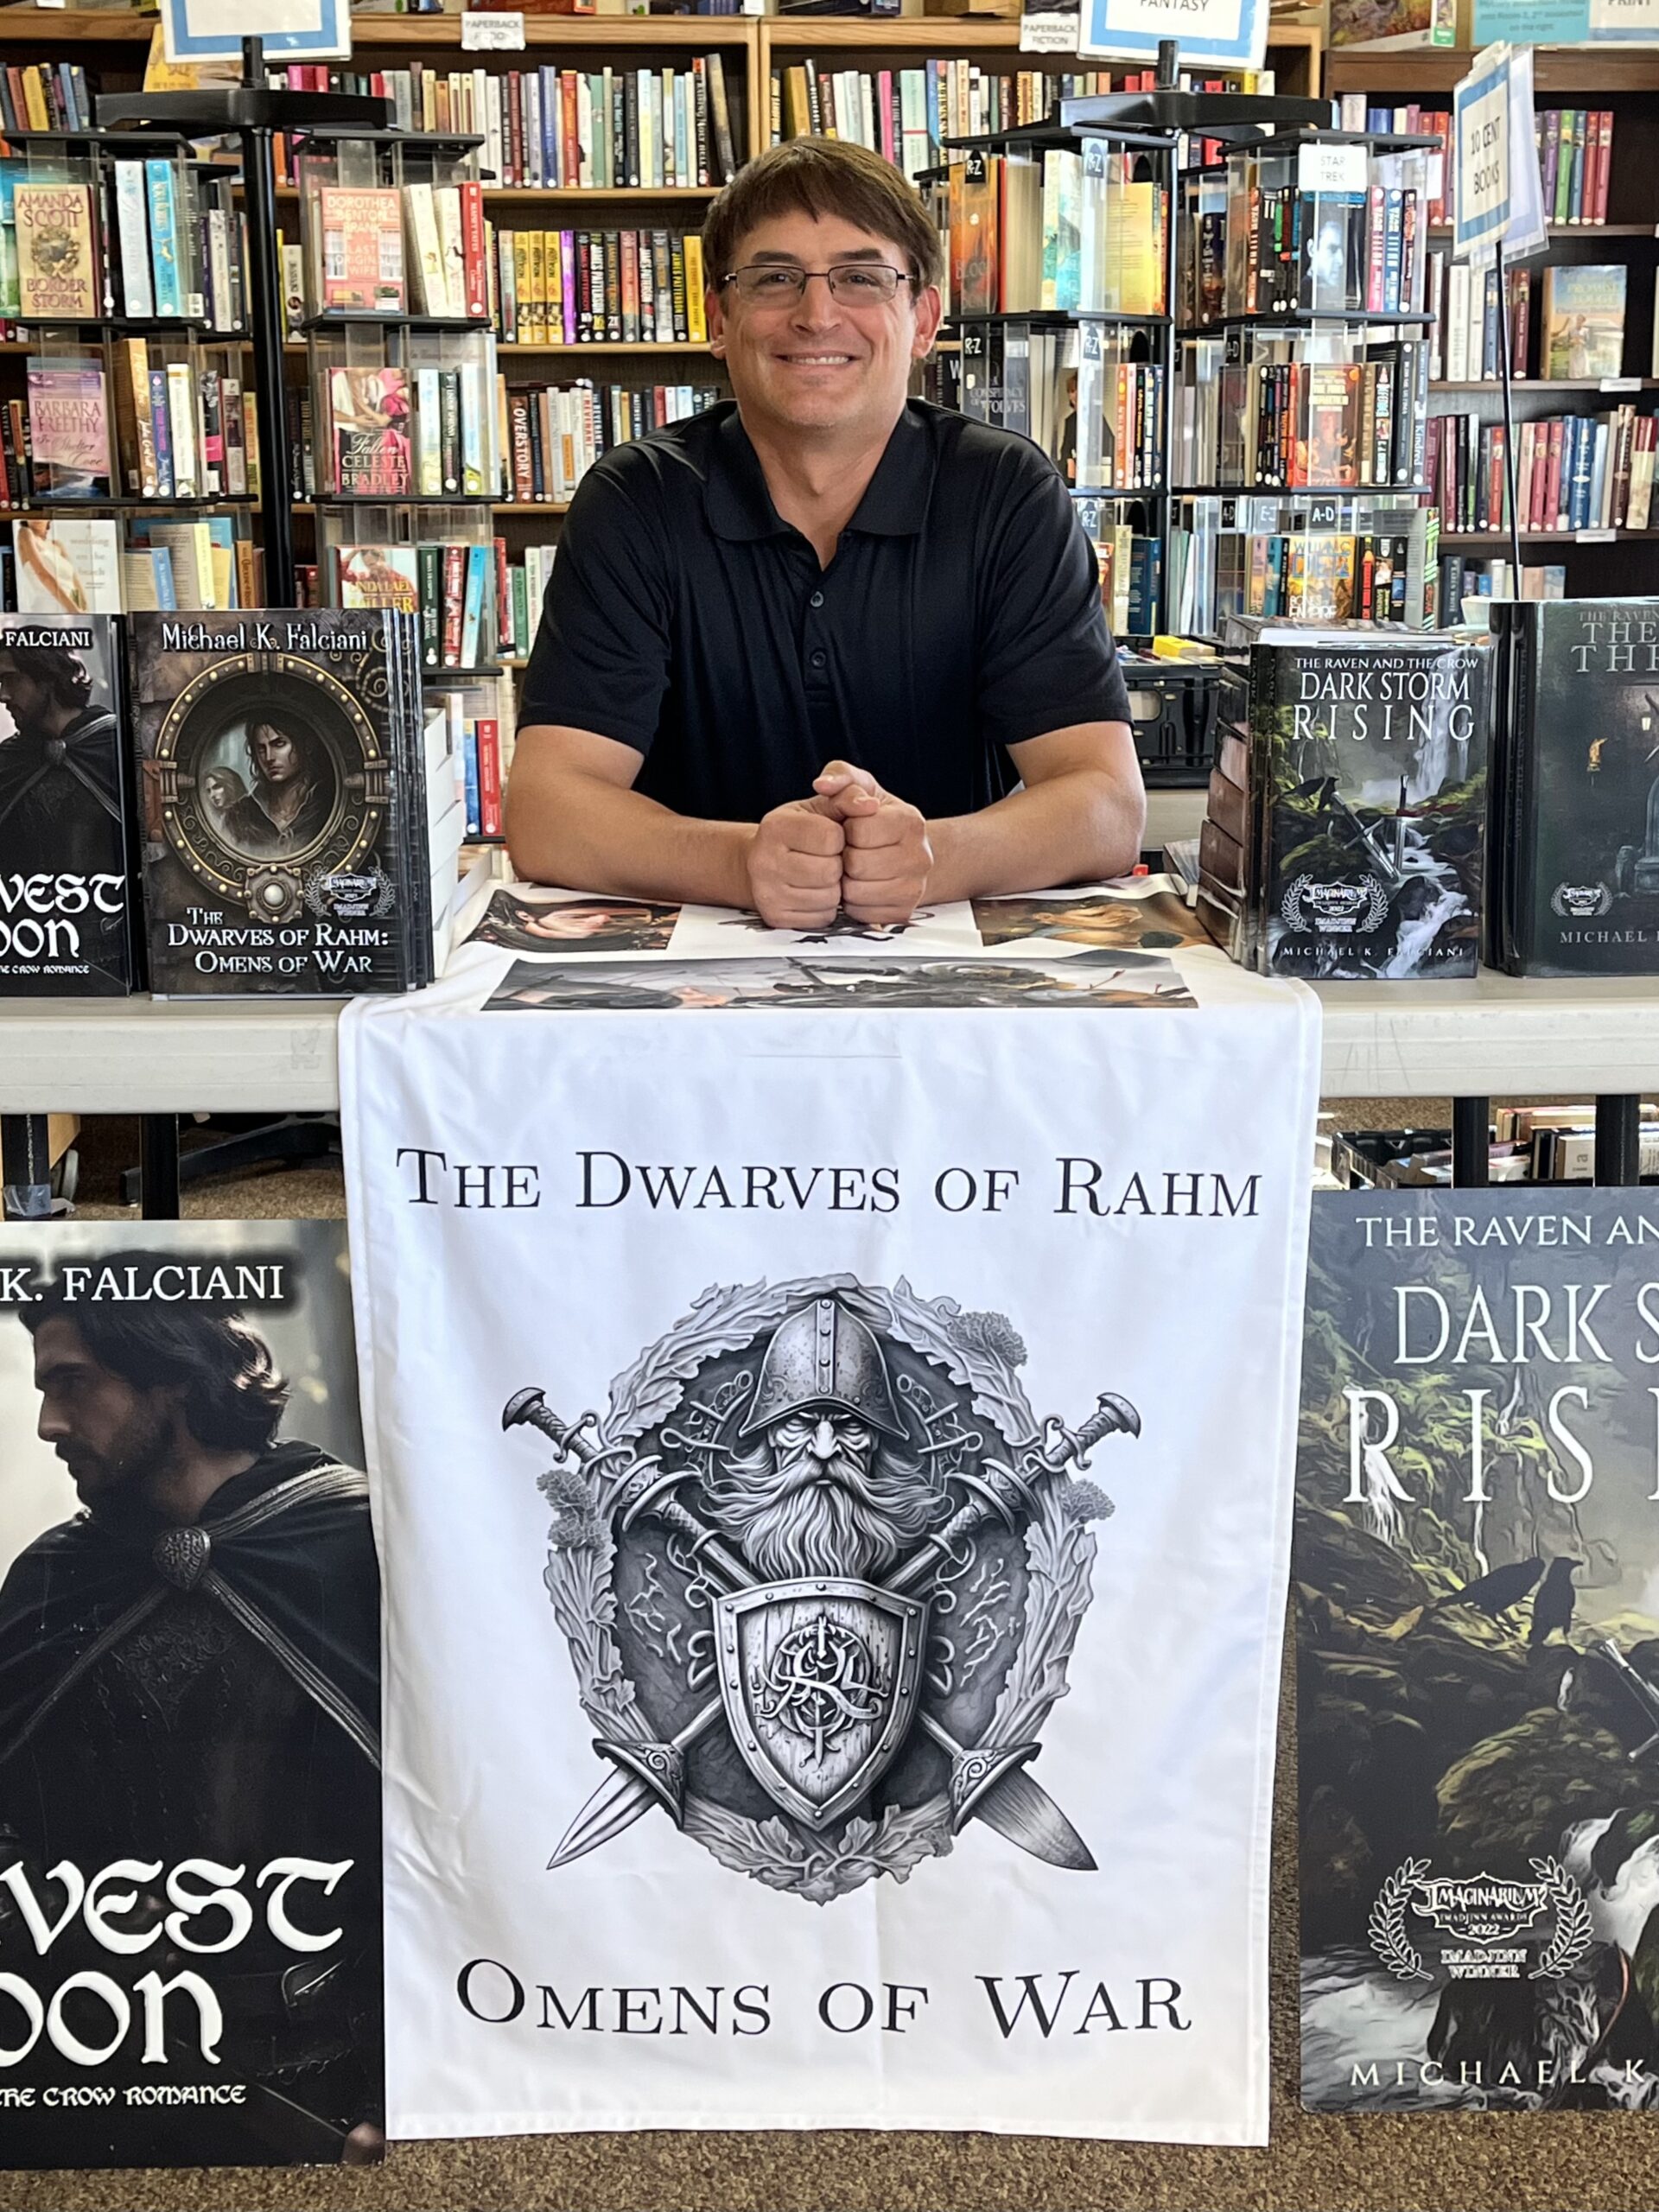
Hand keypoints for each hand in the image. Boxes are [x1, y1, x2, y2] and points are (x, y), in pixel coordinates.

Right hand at [747, 797, 845, 930]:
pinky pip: (821, 918)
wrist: (765, 859)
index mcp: (776, 827)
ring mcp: (767, 892)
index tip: (830, 836)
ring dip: (835, 888)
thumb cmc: (800, 831)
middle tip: (828, 858)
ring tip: (822, 875)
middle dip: (838, 865)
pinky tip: (815, 892)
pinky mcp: (776, 917)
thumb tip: (870, 804)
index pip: (829, 837)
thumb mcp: (821, 805)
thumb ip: (848, 795)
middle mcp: (764, 860)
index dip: (839, 838)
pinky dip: (826, 907)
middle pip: (829, 871)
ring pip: (828, 898)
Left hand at [813, 762, 931, 927]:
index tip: (852, 829)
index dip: (846, 830)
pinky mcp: (904, 912)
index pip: (859, 830)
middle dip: (845, 857)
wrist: (902, 852)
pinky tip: (861, 887)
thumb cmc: (875, 818)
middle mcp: (920, 855)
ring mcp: (916, 887)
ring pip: (858, 892)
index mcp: (910, 821)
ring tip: (854, 869)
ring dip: (846, 882)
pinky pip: (863, 914)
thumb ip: (840, 777)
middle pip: (857, 864)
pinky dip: (854, 903)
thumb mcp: (861, 787)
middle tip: (851, 852)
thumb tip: (822, 784)